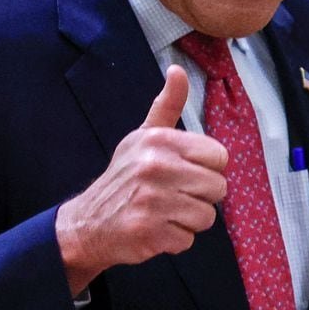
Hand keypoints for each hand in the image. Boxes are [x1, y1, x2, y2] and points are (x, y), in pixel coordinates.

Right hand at [55, 65, 227, 296]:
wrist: (89, 220)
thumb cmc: (125, 175)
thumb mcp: (144, 135)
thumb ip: (167, 105)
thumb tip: (177, 69)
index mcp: (160, 140)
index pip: (219, 156)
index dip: (207, 168)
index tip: (186, 170)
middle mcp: (156, 166)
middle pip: (218, 188)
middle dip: (201, 196)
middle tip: (174, 195)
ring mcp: (152, 200)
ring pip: (207, 216)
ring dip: (189, 220)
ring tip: (165, 211)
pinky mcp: (149, 232)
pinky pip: (188, 239)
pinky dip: (175, 239)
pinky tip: (156, 228)